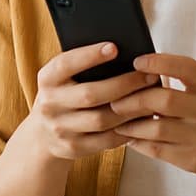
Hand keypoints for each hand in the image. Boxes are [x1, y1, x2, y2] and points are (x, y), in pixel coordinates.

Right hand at [26, 43, 158, 161]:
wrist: (43, 135)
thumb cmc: (64, 95)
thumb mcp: (63, 78)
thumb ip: (83, 66)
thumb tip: (122, 51)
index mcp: (47, 79)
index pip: (66, 64)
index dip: (89, 55)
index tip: (114, 47)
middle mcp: (49, 104)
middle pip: (90, 94)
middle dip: (124, 84)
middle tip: (149, 76)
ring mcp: (59, 129)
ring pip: (101, 120)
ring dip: (130, 109)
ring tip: (151, 98)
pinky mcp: (72, 148)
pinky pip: (105, 140)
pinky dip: (127, 130)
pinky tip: (142, 120)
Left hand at [110, 53, 195, 178]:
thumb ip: (180, 74)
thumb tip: (138, 67)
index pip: (184, 68)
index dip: (158, 62)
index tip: (136, 62)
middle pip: (165, 101)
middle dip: (135, 99)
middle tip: (115, 100)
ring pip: (157, 129)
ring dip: (131, 124)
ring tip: (117, 119)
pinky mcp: (192, 159)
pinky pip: (157, 150)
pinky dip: (138, 142)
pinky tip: (129, 136)